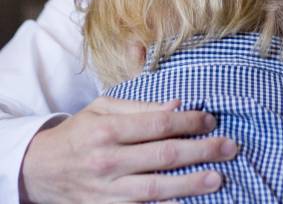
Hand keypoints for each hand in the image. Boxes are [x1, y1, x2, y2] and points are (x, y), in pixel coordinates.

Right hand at [20, 96, 237, 202]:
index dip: (189, 122)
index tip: (211, 119)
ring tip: (218, 179)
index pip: (158, 124)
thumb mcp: (102, 109)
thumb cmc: (78, 133)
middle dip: (201, 151)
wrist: (39, 170)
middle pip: (163, 156)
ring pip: (156, 189)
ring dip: (191, 184)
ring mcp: (107, 192)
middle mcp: (109, 161)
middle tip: (230, 147)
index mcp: (109, 130)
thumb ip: (140, 107)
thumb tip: (177, 105)